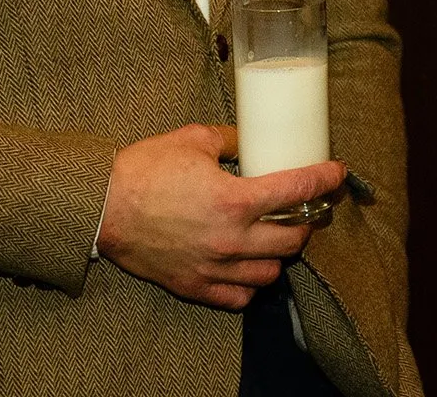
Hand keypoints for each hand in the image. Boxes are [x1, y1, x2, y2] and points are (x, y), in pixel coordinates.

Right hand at [96, 123, 345, 308]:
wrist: (100, 207)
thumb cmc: (144, 171)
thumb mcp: (193, 140)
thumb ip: (231, 140)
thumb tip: (251, 138)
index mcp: (235, 200)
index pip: (298, 191)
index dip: (325, 179)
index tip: (336, 172)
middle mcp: (231, 239)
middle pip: (293, 239)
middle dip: (307, 220)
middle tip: (304, 206)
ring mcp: (214, 267)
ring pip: (271, 273)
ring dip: (280, 254)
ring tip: (274, 236)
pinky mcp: (195, 286)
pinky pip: (240, 297)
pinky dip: (251, 283)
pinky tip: (248, 266)